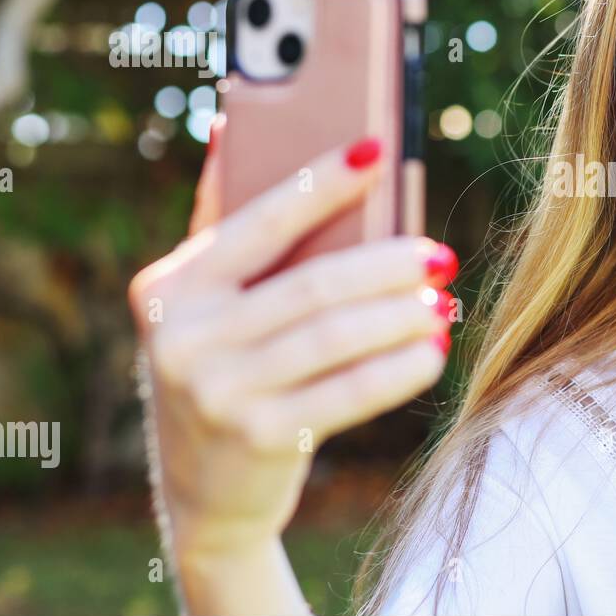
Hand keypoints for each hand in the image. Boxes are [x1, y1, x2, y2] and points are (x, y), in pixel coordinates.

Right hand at [128, 117, 456, 560]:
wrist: (206, 492)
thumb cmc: (224, 369)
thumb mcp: (203, 304)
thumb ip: (221, 222)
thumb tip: (234, 122)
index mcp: (170, 287)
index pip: (258, 221)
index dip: (320, 182)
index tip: (376, 149)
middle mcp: (183, 338)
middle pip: (312, 284)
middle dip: (388, 264)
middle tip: (441, 254)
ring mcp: (218, 392)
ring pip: (336, 336)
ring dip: (402, 314)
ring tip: (445, 299)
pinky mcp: (260, 438)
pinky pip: (349, 392)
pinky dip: (399, 368)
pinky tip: (433, 351)